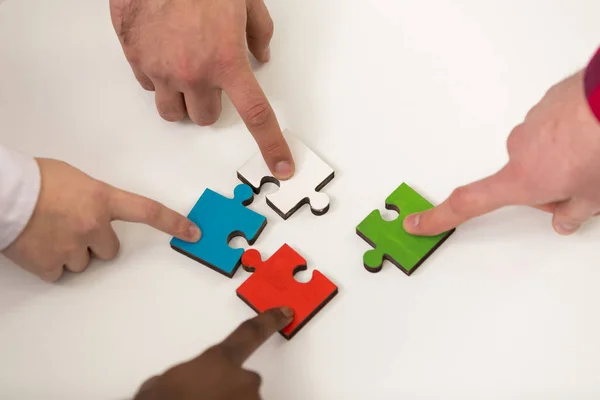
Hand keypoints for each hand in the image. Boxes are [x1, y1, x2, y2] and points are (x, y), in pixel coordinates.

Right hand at [2, 158, 199, 281]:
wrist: (3, 193)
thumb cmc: (37, 179)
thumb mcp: (77, 180)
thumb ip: (95, 198)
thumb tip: (98, 213)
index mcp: (103, 199)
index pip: (147, 211)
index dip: (173, 223)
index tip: (194, 232)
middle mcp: (93, 225)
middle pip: (110, 249)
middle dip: (95, 242)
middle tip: (72, 226)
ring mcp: (73, 247)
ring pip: (84, 262)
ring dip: (72, 252)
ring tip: (49, 232)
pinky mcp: (50, 264)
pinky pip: (60, 272)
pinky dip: (50, 263)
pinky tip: (38, 245)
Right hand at [109, 0, 293, 178]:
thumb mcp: (246, 1)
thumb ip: (259, 34)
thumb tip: (260, 57)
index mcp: (227, 61)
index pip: (255, 114)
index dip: (270, 144)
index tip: (280, 166)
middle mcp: (193, 73)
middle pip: (204, 118)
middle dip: (209, 103)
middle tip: (209, 78)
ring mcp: (161, 69)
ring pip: (172, 112)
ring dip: (182, 100)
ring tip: (184, 71)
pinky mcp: (136, 60)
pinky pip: (149, 86)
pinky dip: (158, 77)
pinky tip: (162, 51)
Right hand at [133, 307, 293, 399]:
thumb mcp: (161, 383)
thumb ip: (182, 374)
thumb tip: (177, 382)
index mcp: (220, 359)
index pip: (250, 333)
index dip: (269, 321)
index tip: (286, 312)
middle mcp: (244, 379)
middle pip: (244, 380)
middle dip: (227, 388)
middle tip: (203, 397)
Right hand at [404, 70, 599, 235]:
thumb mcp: (593, 197)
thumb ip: (572, 213)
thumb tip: (564, 221)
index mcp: (522, 179)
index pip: (468, 204)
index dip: (438, 217)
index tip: (416, 223)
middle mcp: (518, 150)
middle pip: (521, 180)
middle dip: (548, 188)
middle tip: (581, 188)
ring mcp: (530, 125)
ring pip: (540, 155)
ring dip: (562, 161)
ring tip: (593, 157)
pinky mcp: (546, 105)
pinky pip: (551, 130)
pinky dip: (568, 138)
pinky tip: (591, 135)